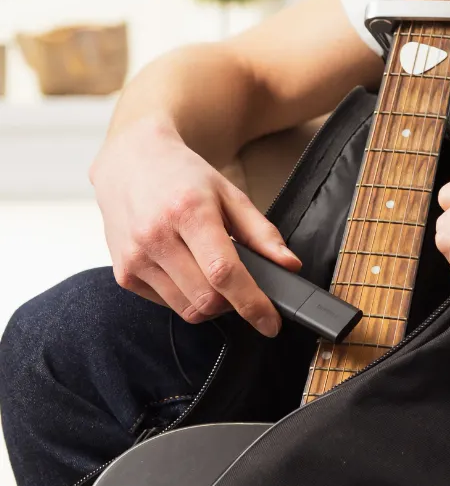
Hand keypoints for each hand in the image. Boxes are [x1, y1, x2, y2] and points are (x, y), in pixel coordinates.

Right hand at [90, 116, 300, 336]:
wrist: (131, 162)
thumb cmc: (184, 177)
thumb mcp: (229, 193)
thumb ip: (262, 232)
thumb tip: (289, 265)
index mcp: (188, 212)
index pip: (224, 272)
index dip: (252, 303)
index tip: (271, 323)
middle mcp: (156, 237)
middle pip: (206, 298)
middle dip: (234, 302)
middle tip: (242, 283)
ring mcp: (135, 258)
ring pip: (187, 309)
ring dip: (210, 303)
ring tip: (212, 272)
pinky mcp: (124, 274)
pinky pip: (166, 305)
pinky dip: (186, 297)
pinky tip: (187, 269)